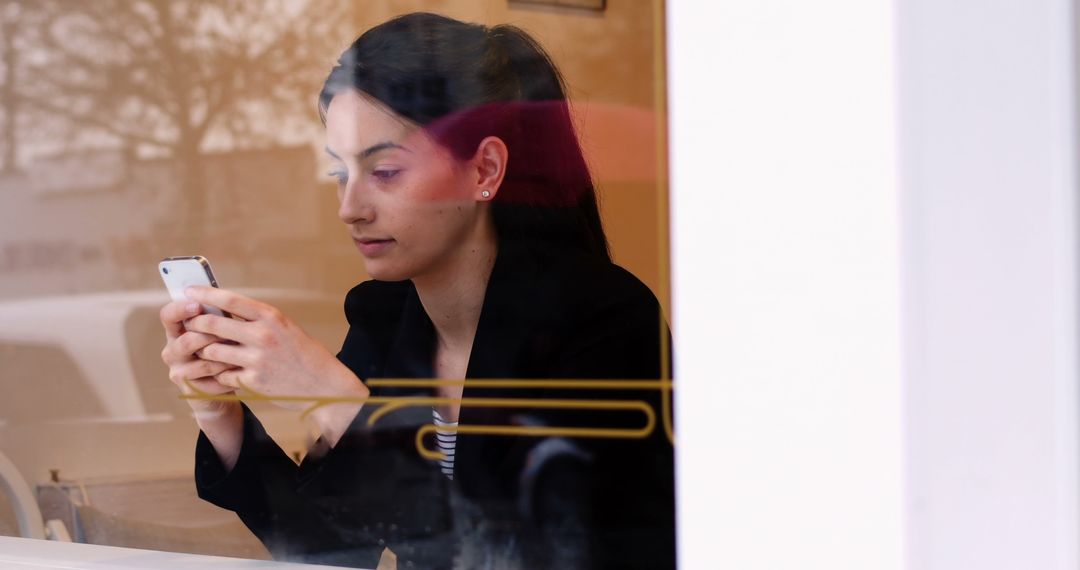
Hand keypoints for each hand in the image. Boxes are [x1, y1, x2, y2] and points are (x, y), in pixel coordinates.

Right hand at [159, 299, 240, 420]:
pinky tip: (239, 372)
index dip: (180, 309)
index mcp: (178, 330)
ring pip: (202, 361)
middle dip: (212, 336)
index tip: (198, 305)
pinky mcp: (190, 389)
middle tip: (232, 335)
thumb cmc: (225, 348)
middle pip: (186, 340)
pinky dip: (229, 375)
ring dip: (226, 357)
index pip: (168, 315)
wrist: (226, 383)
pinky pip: (212, 380)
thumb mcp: (222, 329)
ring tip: (242, 354)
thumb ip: (218, 316)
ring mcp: (178, 370)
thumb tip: (226, 297)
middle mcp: (172, 350)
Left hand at [181, 286, 369, 444]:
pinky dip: (219, 373)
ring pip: (212, 350)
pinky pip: (223, 374)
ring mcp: (256, 360)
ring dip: (204, 350)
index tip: (188, 292)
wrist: (325, 385)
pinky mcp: (253, 381)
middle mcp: (262, 335)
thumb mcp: (286, 328)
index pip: (230, 300)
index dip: (205, 294)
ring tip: (204, 350)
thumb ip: (259, 320)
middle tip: (187, 324)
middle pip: (213, 324)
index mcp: (272, 317)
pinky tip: (223, 372)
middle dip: (195, 323)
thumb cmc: (304, 354)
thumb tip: (224, 310)